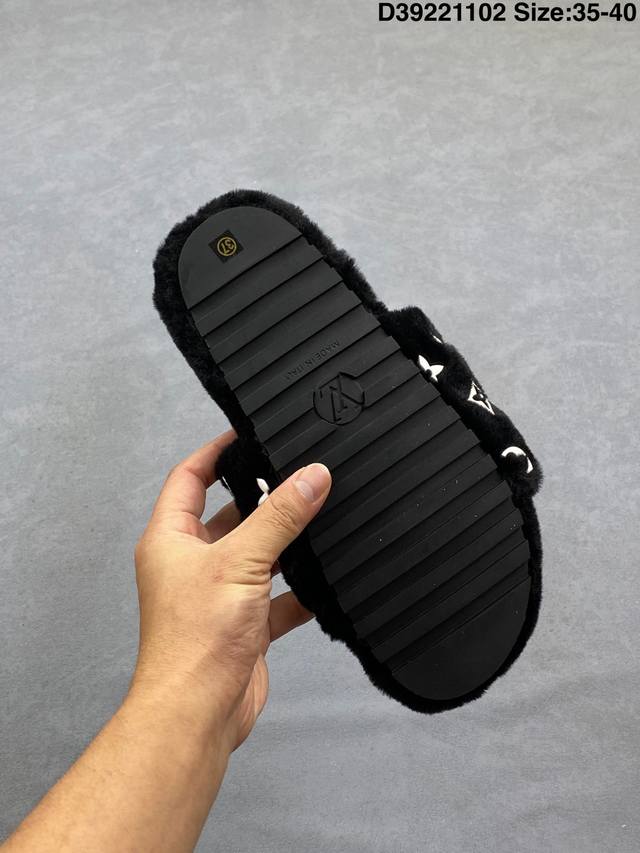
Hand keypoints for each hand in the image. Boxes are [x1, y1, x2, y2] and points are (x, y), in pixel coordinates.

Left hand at [131, 431, 331, 750]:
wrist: (198, 713)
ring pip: (257, 555)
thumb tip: (311, 476)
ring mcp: (218, 595)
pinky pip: (277, 597)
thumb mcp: (240, 562)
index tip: (246, 434)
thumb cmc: (196, 640)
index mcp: (171, 540)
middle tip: (297, 476)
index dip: (215, 453)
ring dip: (285, 545)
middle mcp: (191, 564)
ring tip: (319, 520)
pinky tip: (325, 583)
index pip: (189, 478)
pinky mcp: (244, 624)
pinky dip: (300, 591)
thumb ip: (279, 517)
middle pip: (229, 516)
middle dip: (262, 500)